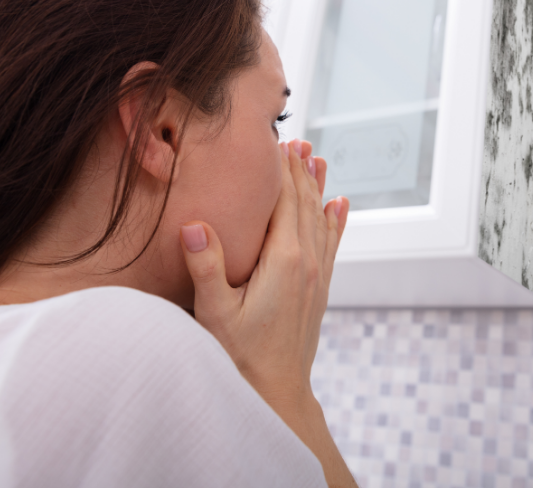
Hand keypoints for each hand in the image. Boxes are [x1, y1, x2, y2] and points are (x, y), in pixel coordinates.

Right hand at [178, 139, 347, 408]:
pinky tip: (340, 205)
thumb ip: (206, 267)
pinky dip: (335, 219)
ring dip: (318, 187)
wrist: (277, 393)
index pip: (284, 202)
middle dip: (300, 171)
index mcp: (283, 260)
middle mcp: (307, 262)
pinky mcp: (319, 289)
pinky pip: (331, 243)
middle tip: (297, 140)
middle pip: (305, 204)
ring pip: (321, 219)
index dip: (280, 171)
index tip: (278, 141)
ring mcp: (317, 275)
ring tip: (319, 158)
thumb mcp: (215, 313)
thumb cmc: (240, 356)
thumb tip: (193, 223)